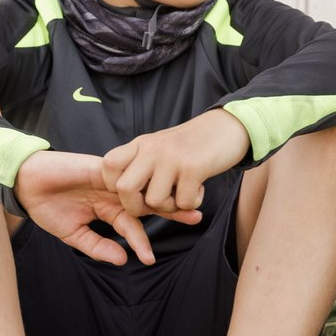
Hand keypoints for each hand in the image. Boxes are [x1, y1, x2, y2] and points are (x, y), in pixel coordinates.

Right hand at [14, 150, 185, 265]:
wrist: (26, 183)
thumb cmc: (47, 208)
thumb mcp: (73, 235)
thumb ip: (97, 247)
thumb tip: (123, 260)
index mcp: (108, 209)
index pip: (133, 225)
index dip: (142, 242)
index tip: (149, 259)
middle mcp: (114, 193)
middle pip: (148, 201)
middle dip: (171, 209)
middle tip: (196, 216)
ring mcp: (110, 178)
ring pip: (142, 186)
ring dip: (161, 194)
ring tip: (184, 204)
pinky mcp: (101, 166)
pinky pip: (123, 171)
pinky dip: (138, 177)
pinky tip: (154, 185)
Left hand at [101, 110, 246, 217]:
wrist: (227, 127)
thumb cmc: (192, 146)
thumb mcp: (160, 148)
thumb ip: (142, 166)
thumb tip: (129, 198)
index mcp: (140, 144)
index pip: (108, 165)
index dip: (115, 186)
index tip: (135, 191)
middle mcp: (152, 148)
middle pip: (124, 189)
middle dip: (137, 207)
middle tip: (154, 205)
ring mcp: (172, 157)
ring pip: (155, 201)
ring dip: (170, 208)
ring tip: (183, 194)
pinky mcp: (193, 168)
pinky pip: (183, 203)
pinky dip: (192, 205)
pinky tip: (199, 190)